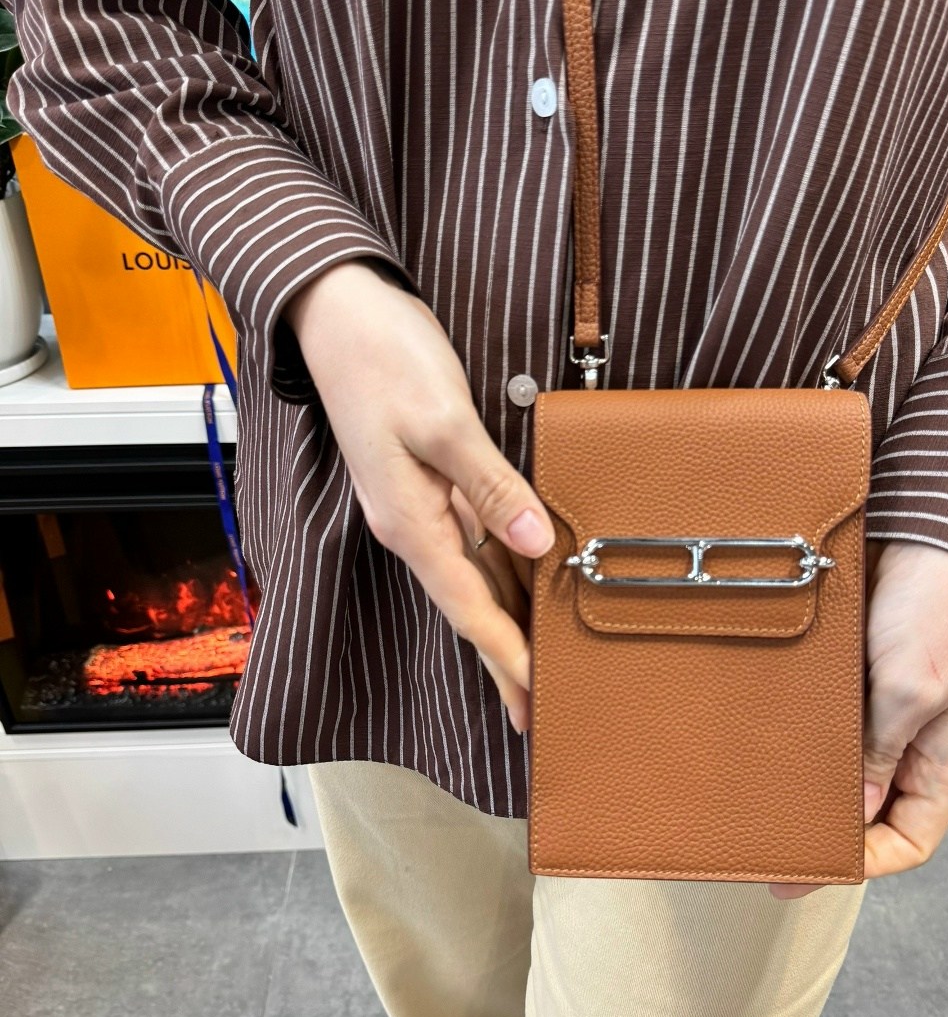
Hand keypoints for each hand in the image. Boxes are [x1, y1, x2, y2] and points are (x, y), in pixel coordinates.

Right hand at [283, 259, 551, 731]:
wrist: (337, 309)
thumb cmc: (382, 357)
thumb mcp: (444, 421)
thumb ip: (493, 486)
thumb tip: (536, 544)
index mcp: (412, 521)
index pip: (469, 607)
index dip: (505, 656)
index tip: (534, 700)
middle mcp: (414, 523)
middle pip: (471, 605)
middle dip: (504, 658)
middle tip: (538, 708)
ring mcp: (420, 503)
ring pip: (474, 576)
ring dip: (506, 618)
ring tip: (540, 661)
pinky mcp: (430, 477)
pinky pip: (475, 537)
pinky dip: (503, 566)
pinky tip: (528, 578)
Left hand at [769, 538, 947, 899]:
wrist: (930, 532)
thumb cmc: (942, 603)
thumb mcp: (909, 690)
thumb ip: (878, 753)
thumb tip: (849, 810)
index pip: (910, 841)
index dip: (867, 862)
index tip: (815, 866)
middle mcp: (918, 744)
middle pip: (874, 812)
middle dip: (829, 830)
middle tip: (773, 844)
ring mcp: (889, 713)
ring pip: (848, 771)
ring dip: (812, 784)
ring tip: (766, 800)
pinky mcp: (862, 683)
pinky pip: (834, 727)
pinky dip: (806, 740)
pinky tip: (774, 746)